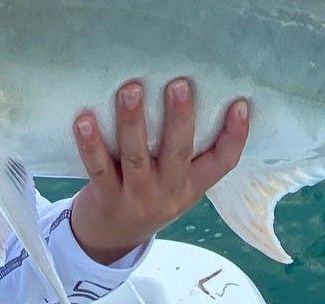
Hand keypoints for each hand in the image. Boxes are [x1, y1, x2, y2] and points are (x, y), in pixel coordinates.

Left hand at [69, 78, 249, 264]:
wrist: (110, 240)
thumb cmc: (148, 195)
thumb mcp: (177, 182)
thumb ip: (185, 150)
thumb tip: (192, 90)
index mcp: (191, 185)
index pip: (223, 162)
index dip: (235, 135)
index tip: (240, 104)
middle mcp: (168, 191)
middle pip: (179, 152)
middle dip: (180, 117)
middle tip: (179, 84)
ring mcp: (136, 196)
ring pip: (137, 156)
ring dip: (133, 121)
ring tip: (130, 90)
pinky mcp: (105, 197)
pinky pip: (97, 168)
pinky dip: (90, 144)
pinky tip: (84, 120)